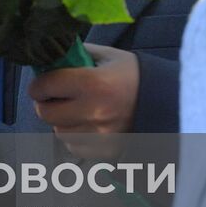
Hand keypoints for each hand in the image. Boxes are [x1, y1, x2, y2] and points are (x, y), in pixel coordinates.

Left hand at [28, 44, 138, 158]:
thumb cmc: (133, 76)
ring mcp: (101, 135)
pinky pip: (74, 148)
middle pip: (46, 113)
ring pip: (59, 132)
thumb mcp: (106, 56)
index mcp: (94, 83)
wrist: (167, 101)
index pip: (46, 86)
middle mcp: (96, 112)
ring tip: (74, 110)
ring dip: (60, 121)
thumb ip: (75, 55)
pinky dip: (74, 137)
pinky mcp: (106, 152)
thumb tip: (48, 58)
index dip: (38, 84)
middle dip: (45, 103)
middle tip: (54, 97)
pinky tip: (86, 125)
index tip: (41, 83)